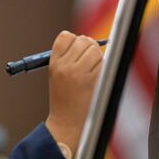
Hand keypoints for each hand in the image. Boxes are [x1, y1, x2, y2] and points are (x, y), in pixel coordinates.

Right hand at [45, 31, 102, 154]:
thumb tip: (87, 41)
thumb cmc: (63, 98)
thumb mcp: (56, 74)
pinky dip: (103, 67)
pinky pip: (104, 63)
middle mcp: (65, 66)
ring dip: (97, 57)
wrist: (66, 122)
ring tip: (92, 69)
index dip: (74, 40)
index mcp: (54, 63)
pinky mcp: (94, 80)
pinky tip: (97, 77)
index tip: (77, 48)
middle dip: (89, 46)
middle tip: (88, 58)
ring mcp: (80, 73)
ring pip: (95, 51)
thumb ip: (67, 57)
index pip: (65, 36)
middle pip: (83, 41)